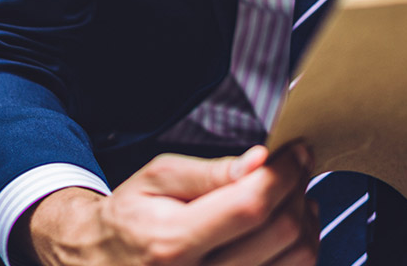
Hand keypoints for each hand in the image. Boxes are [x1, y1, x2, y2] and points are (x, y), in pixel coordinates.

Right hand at [17, 144, 317, 265]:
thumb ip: (210, 172)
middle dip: (298, 190)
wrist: (101, 265)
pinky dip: (298, 249)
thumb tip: (260, 161)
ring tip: (291, 196)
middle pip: (283, 234)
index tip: (296, 151)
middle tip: (294, 168)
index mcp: (173, 243)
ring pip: (298, 261)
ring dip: (306, 221)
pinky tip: (284, 228)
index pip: (252, 205)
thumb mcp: (157, 180)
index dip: (284, 172)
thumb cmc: (132, 219)